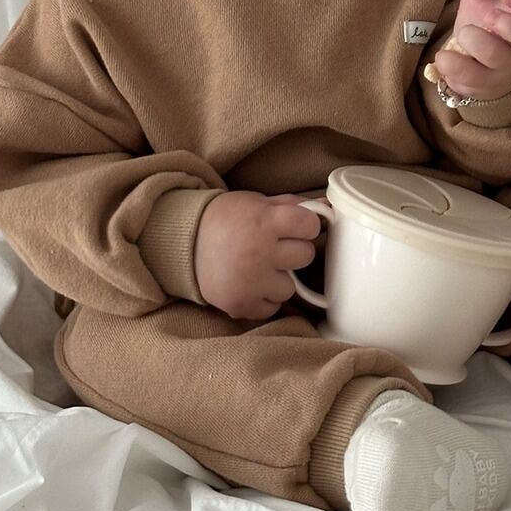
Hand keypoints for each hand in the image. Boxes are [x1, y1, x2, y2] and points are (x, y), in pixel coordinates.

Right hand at [193, 191, 322, 321]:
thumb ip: (291, 205)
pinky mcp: (240, 304)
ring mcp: (250, 281)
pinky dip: (264, 299)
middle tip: (275, 248)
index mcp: (264, 221)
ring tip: (259, 269)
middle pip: (305, 256)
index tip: (294, 227)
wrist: (184, 244)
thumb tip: (326, 205)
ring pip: (290, 287)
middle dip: (293, 252)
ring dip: (279, 279)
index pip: (310, 225)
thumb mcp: (256, 202)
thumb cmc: (226, 220)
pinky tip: (251, 284)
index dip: (305, 226)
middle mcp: (259, 251)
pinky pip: (272, 308)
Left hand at [430, 0, 510, 103]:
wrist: (477, 62)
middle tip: (489, 15)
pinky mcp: (485, 85)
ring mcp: (506, 69)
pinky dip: (454, 65)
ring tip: (463, 34)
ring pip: (497, 58)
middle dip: (510, 26)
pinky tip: (443, 57)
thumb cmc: (487, 23)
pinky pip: (472, 78)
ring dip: (477, 43)